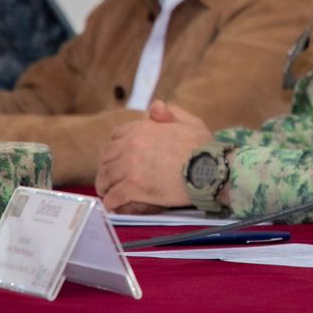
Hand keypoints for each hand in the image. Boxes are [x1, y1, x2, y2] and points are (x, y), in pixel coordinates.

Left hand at [95, 101, 213, 213]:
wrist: (209, 169)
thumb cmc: (203, 146)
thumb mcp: (190, 122)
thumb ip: (171, 113)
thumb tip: (155, 107)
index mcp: (142, 129)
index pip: (116, 135)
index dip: (114, 146)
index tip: (116, 156)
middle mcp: (131, 146)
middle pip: (106, 157)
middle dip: (105, 167)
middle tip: (108, 177)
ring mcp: (130, 168)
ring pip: (106, 177)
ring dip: (104, 185)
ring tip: (106, 192)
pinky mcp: (133, 188)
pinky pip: (114, 196)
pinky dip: (111, 202)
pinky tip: (113, 205)